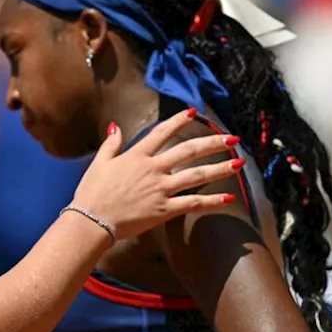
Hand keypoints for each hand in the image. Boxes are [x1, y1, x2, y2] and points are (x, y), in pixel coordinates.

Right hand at [71, 109, 242, 241]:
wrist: (92, 220)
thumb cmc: (91, 193)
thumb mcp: (99, 163)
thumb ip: (111, 144)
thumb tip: (116, 126)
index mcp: (137, 156)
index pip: (161, 132)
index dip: (178, 120)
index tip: (194, 111)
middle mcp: (153, 169)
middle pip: (188, 151)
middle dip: (212, 143)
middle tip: (232, 139)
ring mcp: (160, 189)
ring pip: (196, 176)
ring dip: (220, 169)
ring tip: (239, 163)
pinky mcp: (163, 210)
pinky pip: (192, 203)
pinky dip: (211, 201)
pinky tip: (228, 198)